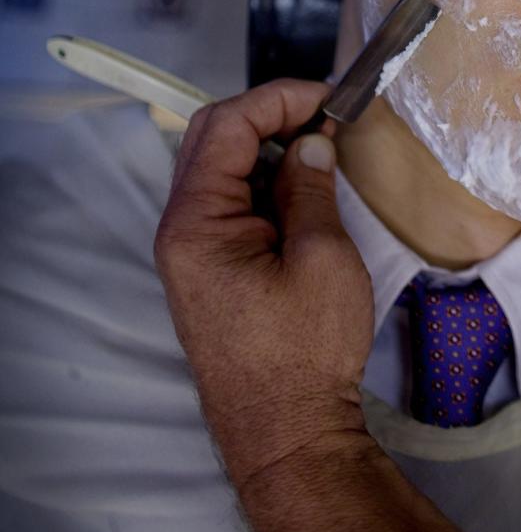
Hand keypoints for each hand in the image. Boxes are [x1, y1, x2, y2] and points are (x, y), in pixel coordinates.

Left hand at [154, 78, 373, 490]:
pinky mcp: (210, 269)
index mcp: (196, 223)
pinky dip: (264, 182)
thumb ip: (310, 190)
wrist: (286, 433)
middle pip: (213, 139)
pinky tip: (304, 185)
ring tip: (323, 146)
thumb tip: (311, 145)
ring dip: (268, 147)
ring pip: (220, 168)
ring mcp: (191, 251)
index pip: (226, 126)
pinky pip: (229, 202)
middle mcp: (180, 231)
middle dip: (271, 114)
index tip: (329, 97)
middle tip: (327, 114)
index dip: (279, 99)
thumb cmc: (304, 355)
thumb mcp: (322, 259)